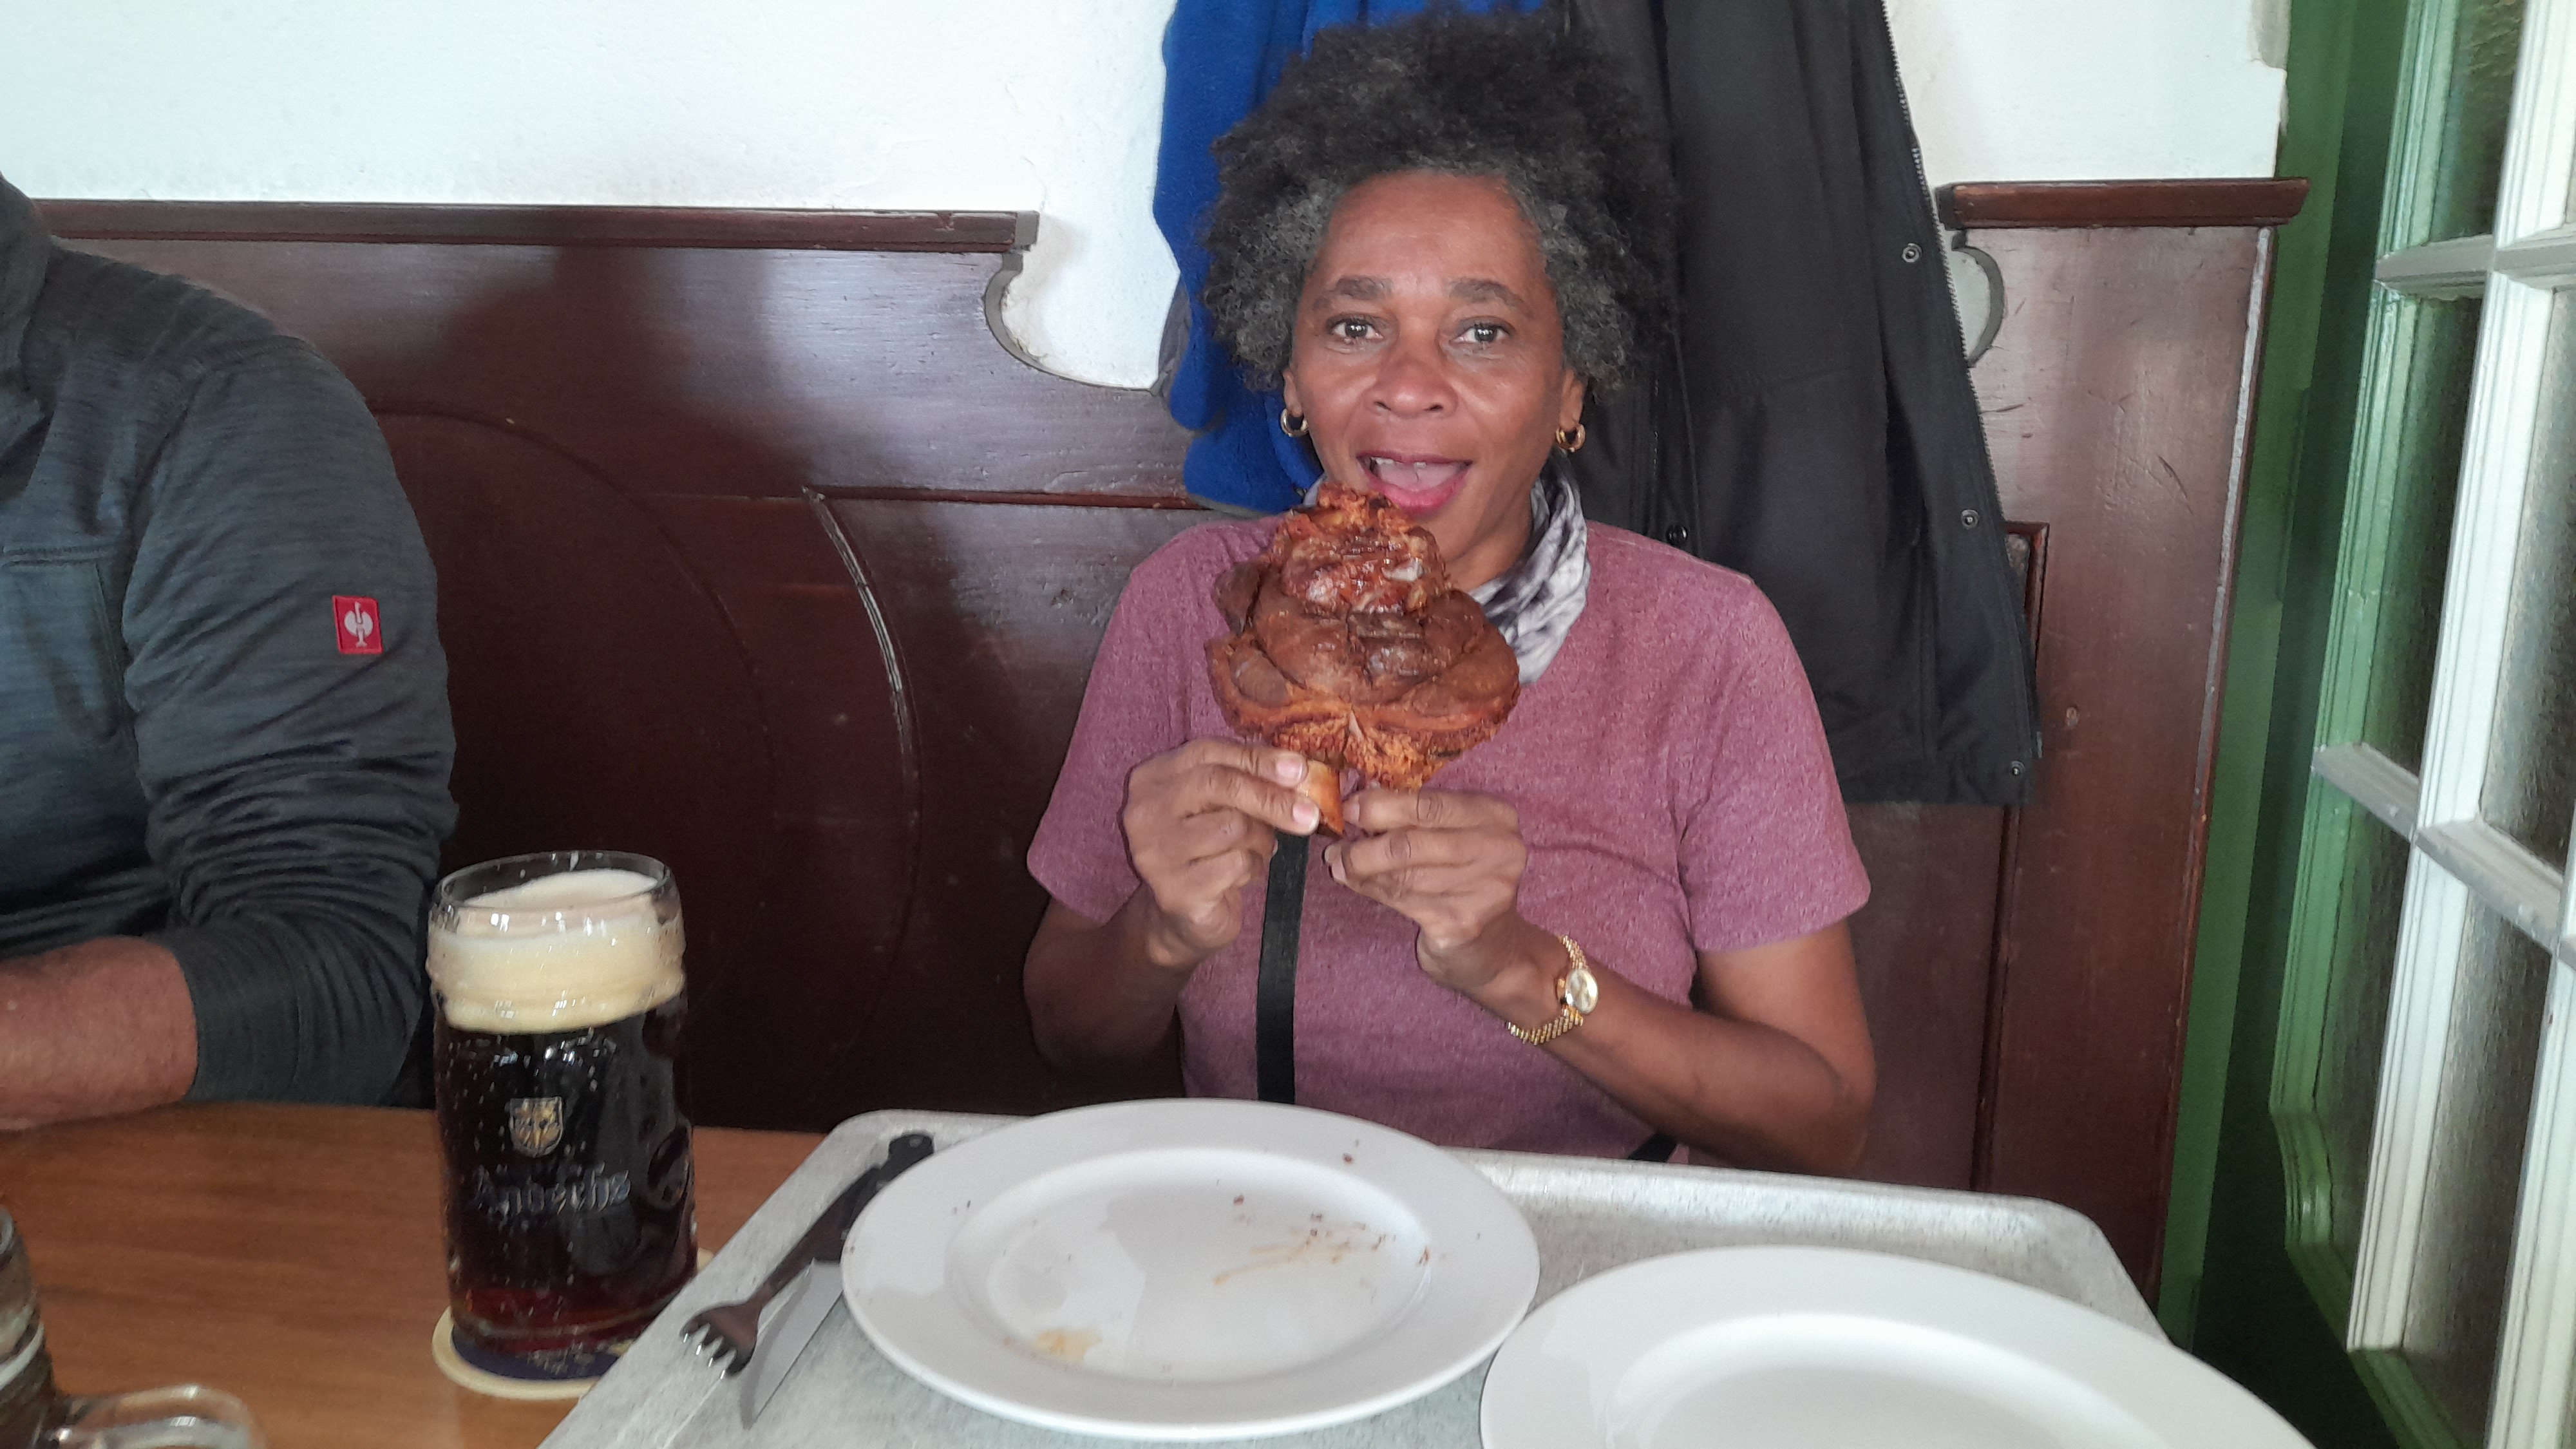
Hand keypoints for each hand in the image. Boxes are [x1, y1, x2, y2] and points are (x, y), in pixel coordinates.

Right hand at [1122, 740, 1320, 971]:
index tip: (1299, 768)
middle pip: (1218, 785)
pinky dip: (1253, 867)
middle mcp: (1143, 811)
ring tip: (1259, 849)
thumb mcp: (1221, 805)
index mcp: (1152, 778)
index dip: (1257, 758)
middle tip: (1310, 813)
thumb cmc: (1209, 850)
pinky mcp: (1173, 890)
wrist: (1183, 918)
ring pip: (1233, 826)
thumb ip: (1246, 779)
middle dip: (1271, 797)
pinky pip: (1235, 864)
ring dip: (1261, 839)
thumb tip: (1297, 769)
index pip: (1207, 752)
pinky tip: (1245, 873)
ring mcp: (1153, 852)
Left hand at [1325, 788, 1532, 993]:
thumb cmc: (1464, 879)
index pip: (1427, 804)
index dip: (1380, 806)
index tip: (1348, 807)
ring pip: (1402, 873)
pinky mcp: (1463, 922)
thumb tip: (1356, 803)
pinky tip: (1355, 883)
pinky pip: (1403, 900)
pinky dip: (1372, 889)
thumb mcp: (1453, 837)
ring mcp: (1484, 888)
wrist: (1493, 945)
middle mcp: (1498, 849)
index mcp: (1495, 815)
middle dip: (1365, 845)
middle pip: (1411, 842)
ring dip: (1361, 869)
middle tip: (1336, 846)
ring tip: (1338, 864)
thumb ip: (1416, 818)